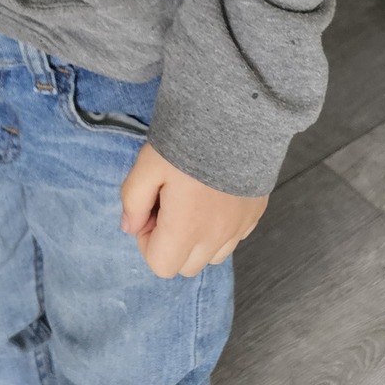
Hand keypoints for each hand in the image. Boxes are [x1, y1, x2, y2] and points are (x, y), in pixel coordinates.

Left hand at [119, 141, 266, 277]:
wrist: (236, 118)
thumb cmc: (187, 141)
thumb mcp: (147, 165)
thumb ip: (133, 201)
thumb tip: (129, 228)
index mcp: (187, 228)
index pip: (161, 266)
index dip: (147, 241)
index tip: (150, 210)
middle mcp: (217, 237)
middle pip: (186, 266)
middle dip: (171, 243)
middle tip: (168, 204)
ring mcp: (239, 228)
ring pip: (212, 256)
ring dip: (197, 239)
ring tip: (191, 200)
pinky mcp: (254, 215)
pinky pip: (233, 238)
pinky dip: (219, 228)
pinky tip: (213, 196)